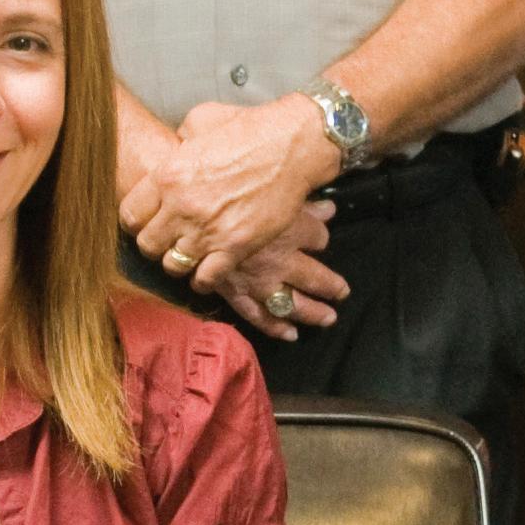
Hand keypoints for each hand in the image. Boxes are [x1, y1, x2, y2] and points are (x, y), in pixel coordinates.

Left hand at [130, 97, 339, 287]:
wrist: (292, 145)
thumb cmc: (251, 128)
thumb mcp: (200, 121)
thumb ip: (179, 140)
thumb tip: (176, 146)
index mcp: (168, 175)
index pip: (129, 215)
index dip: (137, 220)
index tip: (146, 221)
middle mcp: (183, 207)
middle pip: (147, 245)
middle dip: (154, 244)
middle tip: (166, 239)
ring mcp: (210, 230)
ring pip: (173, 265)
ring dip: (178, 262)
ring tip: (187, 254)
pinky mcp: (237, 246)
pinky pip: (207, 278)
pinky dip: (204, 279)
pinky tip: (206, 271)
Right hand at [191, 194, 348, 343]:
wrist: (183, 209)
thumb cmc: (227, 192)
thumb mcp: (268, 191)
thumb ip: (301, 204)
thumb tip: (329, 210)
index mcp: (289, 230)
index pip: (318, 238)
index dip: (321, 238)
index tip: (320, 239)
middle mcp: (278, 260)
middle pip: (314, 278)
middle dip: (330, 287)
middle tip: (342, 293)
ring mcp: (256, 280)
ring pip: (291, 304)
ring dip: (312, 313)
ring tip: (327, 318)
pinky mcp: (233, 292)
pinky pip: (258, 316)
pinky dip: (275, 327)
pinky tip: (290, 334)